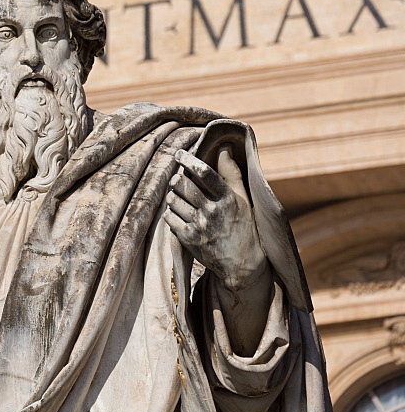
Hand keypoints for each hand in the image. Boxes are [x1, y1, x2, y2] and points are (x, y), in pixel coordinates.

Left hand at [163, 146, 266, 293]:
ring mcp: (200, 226)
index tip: (180, 154)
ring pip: (173, 200)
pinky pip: (169, 217)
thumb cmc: (243, 226)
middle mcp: (213, 212)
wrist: (242, 263)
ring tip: (180, 197)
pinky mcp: (189, 239)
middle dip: (177, 179)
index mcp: (228, 199)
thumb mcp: (243, 199)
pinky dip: (171, 211)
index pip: (206, 174)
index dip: (190, 161)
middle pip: (183, 185)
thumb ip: (231, 173)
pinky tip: (180, 212)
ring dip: (173, 195)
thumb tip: (223, 148)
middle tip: (179, 179)